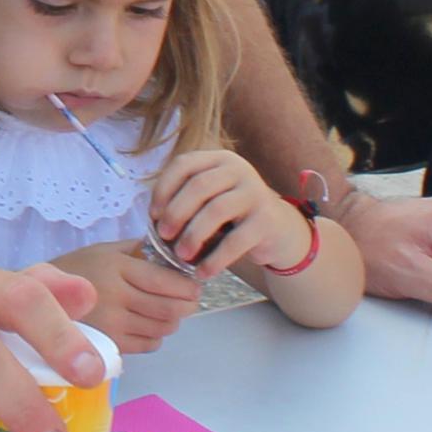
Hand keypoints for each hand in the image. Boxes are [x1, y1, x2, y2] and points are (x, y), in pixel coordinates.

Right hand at [59, 239, 203, 353]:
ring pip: (163, 328)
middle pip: (169, 308)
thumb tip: (174, 247)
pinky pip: (149, 344)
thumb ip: (138, 249)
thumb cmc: (76, 269)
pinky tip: (148, 325)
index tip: (195, 286)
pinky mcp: (109, 344)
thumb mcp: (105, 250)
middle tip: (189, 301)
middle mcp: (116, 296)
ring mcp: (112, 323)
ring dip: (173, 321)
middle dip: (187, 305)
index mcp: (117, 268)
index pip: (165, 281)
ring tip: (167, 311)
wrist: (40, 298)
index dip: (187, 287)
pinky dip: (157, 336)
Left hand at [154, 147, 314, 278]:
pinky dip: (215, 259)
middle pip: (198, 186)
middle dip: (176, 213)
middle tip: (164, 236)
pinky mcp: (267, 219)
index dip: (164, 188)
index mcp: (219, 159)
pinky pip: (236, 240)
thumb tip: (154, 220)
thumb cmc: (232, 216)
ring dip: (193, 235)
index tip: (153, 214)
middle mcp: (239, 169)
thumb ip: (185, 200)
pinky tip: (203, 272)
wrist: (277, 230)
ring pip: (216, 210)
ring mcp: (255, 192)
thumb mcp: (210, 199)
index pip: (184, 164)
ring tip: (181, 255)